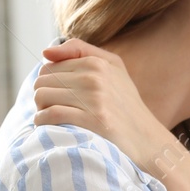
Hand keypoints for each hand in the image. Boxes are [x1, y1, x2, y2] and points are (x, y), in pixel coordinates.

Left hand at [35, 39, 177, 174]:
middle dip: (43, 96)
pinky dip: (43, 121)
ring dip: (41, 110)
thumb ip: (80, 50)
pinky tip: (51, 127)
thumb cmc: (126, 105)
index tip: (59, 97)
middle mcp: (95, 78)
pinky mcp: (93, 120)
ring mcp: (95, 99)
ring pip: (42, 96)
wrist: (148, 140)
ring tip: (53, 119)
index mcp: (98, 63)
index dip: (48, 84)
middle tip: (55, 110)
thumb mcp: (113, 68)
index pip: (49, 67)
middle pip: (42, 81)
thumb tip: (45, 53)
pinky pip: (51, 115)